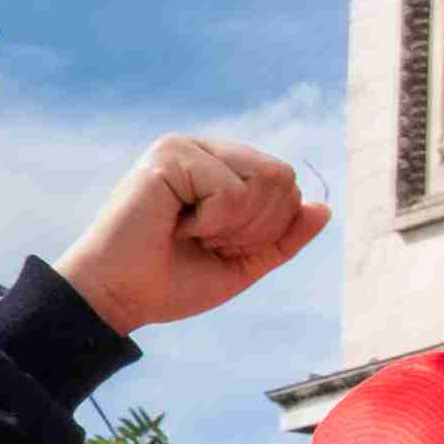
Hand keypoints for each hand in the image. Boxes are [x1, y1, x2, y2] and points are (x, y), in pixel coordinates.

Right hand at [57, 136, 325, 334]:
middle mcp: (206, 149)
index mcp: (223, 168)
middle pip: (283, 177)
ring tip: (192, 231)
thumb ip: (284, 237)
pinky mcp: (171, 154)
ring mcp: (187, 146)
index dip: (267, 229)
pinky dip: (211, 222)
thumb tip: (324, 208)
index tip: (219, 246)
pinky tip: (174, 224)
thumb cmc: (173, 280)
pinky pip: (232, 191)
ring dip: (236, 224)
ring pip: (266, 179)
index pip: (287, 185)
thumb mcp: (244, 263)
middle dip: (255, 227)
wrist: (119, 297)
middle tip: (206, 240)